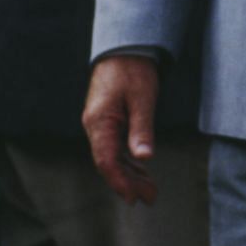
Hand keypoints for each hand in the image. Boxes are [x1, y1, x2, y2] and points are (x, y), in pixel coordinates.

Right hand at [82, 55, 159, 204]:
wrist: (124, 47)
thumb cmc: (133, 69)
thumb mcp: (143, 97)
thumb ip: (142, 128)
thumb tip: (144, 157)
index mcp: (100, 121)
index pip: (106, 160)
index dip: (119, 181)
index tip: (133, 197)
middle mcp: (95, 126)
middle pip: (108, 162)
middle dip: (128, 182)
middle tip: (150, 198)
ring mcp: (99, 124)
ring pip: (111, 157)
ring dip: (129, 174)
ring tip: (149, 190)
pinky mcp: (107, 121)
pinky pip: (114, 147)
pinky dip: (128, 161)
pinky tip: (141, 169)